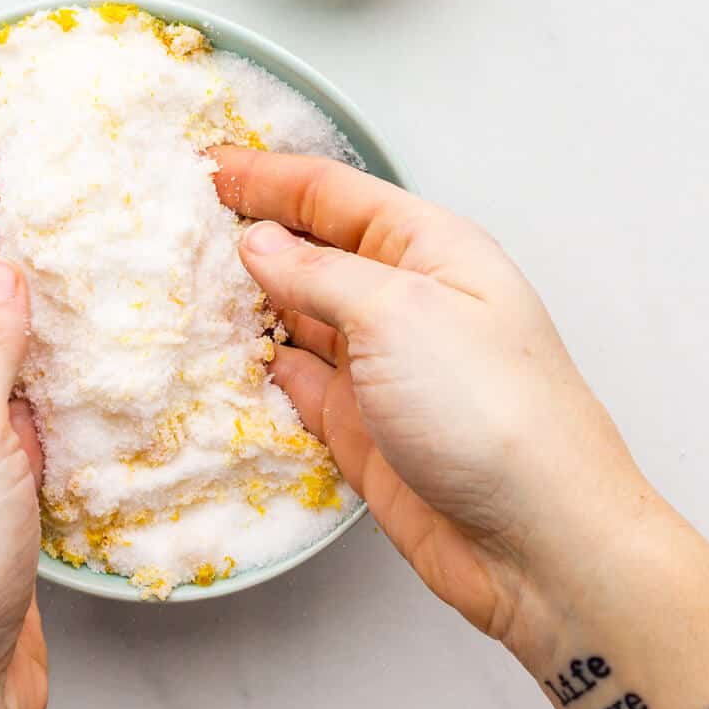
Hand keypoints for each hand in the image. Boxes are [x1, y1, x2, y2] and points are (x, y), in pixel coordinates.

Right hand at [213, 147, 652, 670]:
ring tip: (172, 284)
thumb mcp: (400, 314)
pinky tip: (213, 356)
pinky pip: (295, 384)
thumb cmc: (494, 412)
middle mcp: (403, 300)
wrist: (538, 542)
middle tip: (170, 222)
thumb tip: (257, 244)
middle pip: (309, 250)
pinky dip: (254, 369)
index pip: (331, 193)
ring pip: (295, 317)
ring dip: (242, 303)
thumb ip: (319, 273)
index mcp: (428, 249)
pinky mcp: (361, 428)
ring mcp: (381, 367)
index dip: (265, 175)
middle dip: (246, 234)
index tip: (201, 166)